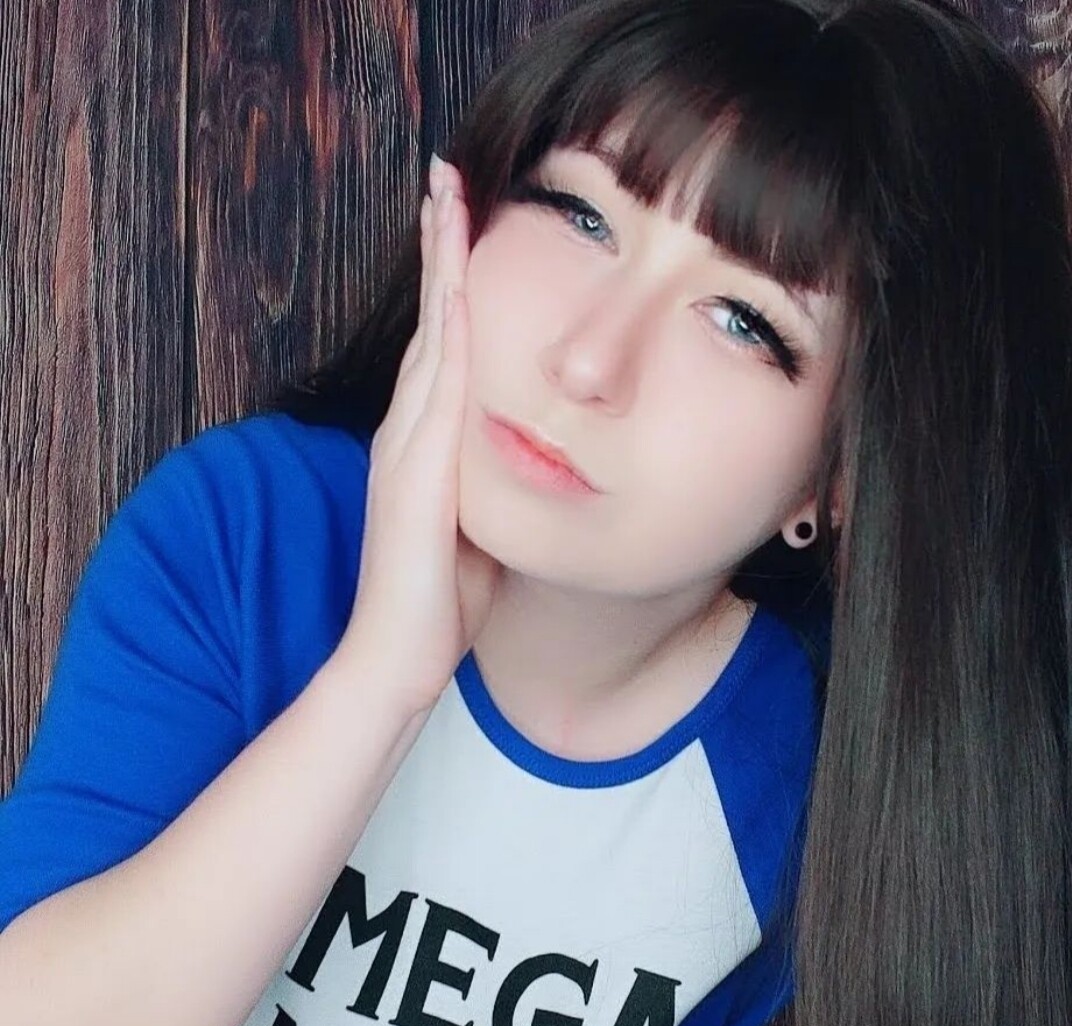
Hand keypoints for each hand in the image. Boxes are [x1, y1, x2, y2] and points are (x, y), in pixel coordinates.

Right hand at [338, 155, 501, 712]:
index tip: (462, 228)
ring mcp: (406, 445)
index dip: (452, 285)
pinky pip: (441, 381)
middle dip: (439, 248)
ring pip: (433, 334)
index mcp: (422, 444)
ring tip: (447, 196)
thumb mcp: (478, 528)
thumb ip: (493, 485)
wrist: (398, 657)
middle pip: (432, 322)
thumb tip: (530, 464)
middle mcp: (406, 431)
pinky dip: (450, 323)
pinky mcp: (417, 468)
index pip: (442, 347)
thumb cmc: (441, 603)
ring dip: (441, 263)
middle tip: (447, 179)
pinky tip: (462, 278)